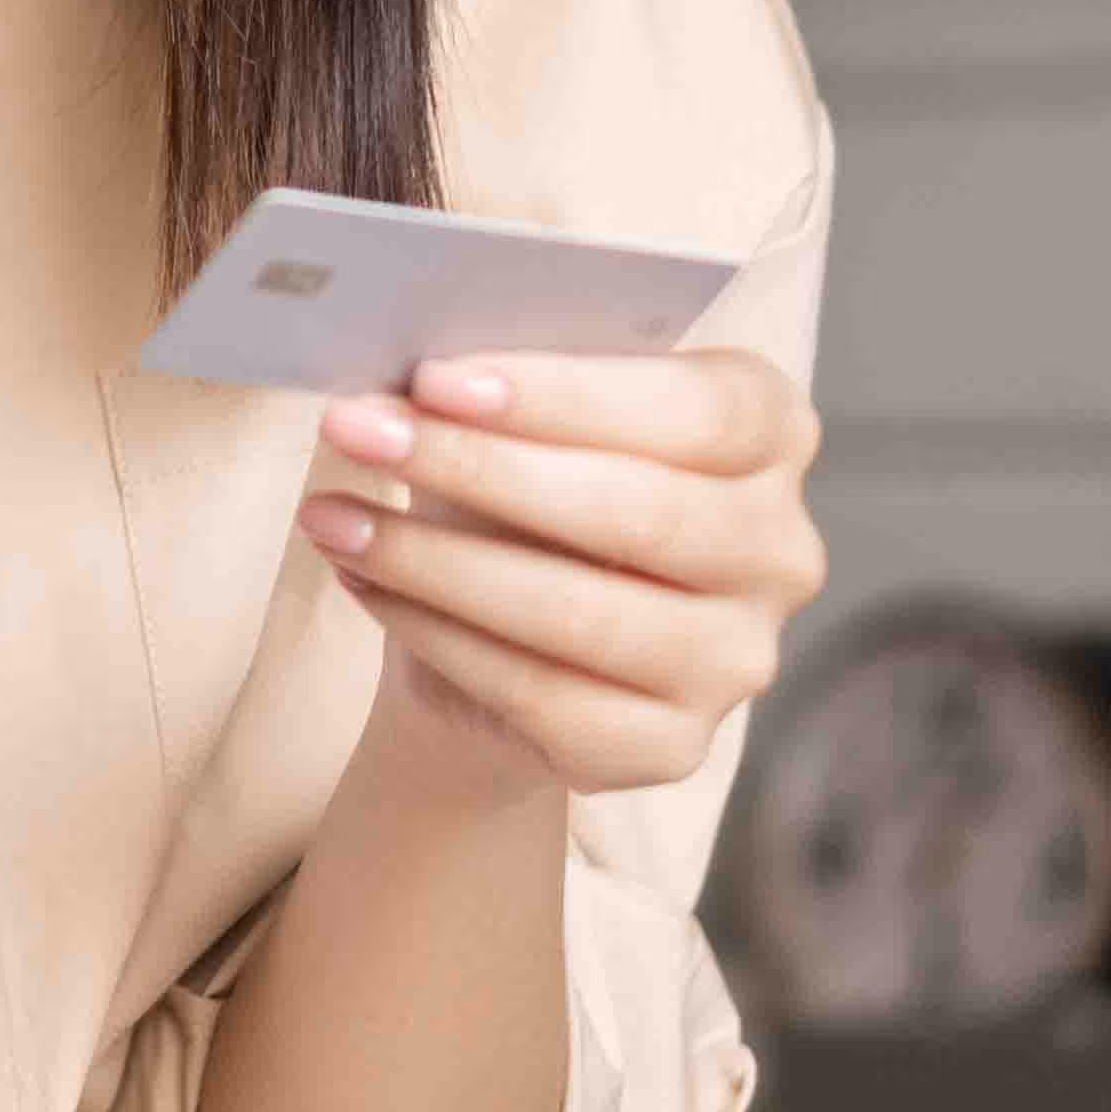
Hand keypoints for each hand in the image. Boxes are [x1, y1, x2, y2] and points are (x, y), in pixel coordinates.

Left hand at [298, 348, 825, 798]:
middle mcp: (780, 551)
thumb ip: (496, 383)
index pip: (700, 408)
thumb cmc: (515, 490)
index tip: (437, 375)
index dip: (567, 392)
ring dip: (431, 559)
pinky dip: (434, 634)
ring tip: (329, 519)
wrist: (499, 636)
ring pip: (581, 611)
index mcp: (772, 435)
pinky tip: (364, 585)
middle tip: (355, 430)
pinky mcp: (672, 747)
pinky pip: (541, 694)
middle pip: (638, 509)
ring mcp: (736, 660)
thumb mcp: (514, 416)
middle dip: (476, 466)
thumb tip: (401, 365)